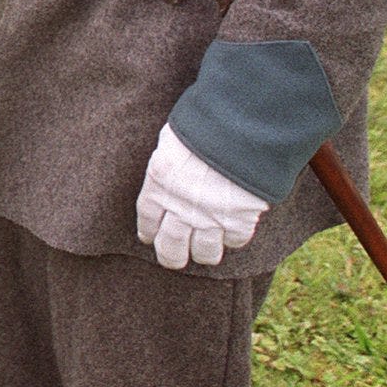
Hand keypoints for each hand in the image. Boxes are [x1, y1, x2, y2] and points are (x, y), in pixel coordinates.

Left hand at [136, 124, 269, 269]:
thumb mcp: (172, 140)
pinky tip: (232, 232)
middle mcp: (180, 208)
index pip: (147, 220)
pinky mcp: (239, 221)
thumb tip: (170, 173)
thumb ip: (169, 164)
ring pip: (204, 253)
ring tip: (206, 250)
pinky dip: (233, 239)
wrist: (239, 129)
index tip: (150, 239)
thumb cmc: (203, 127)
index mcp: (158, 184)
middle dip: (171, 257)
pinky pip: (234, 242)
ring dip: (204, 253)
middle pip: (170, 248)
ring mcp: (209, 217)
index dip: (149, 232)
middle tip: (175, 259)